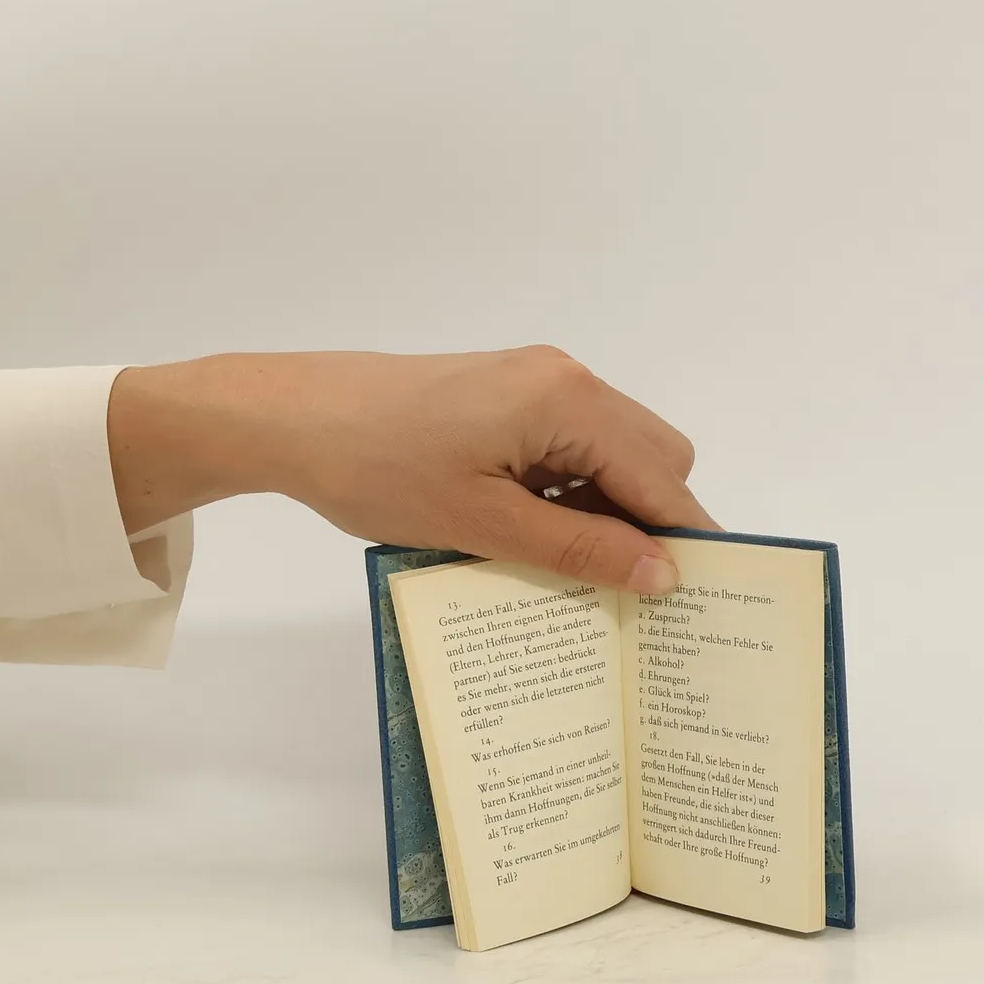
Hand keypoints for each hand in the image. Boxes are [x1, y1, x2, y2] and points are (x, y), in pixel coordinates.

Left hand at [107, 347, 716, 593]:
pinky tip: (539, 539)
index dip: (682, 540)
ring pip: (611, 452)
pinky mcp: (502, 395)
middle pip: (652, 456)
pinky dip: (570, 492)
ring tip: (578, 575)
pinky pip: (568, 446)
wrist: (289, 418)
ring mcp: (532, 381)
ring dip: (607, 509)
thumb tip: (664, 573)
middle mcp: (564, 379)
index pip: (662, 476)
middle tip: (626, 593)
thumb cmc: (378, 469)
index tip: (693, 605)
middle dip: (650, 522)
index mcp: (568, 400)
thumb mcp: (484, 525)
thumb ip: (581, 549)